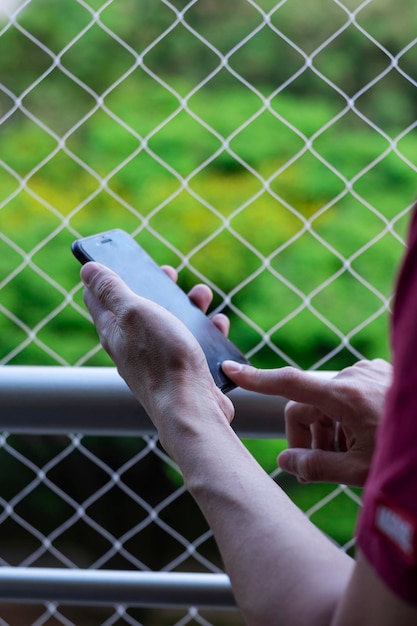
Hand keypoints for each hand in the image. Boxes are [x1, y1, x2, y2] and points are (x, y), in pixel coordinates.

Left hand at [81, 262, 233, 450]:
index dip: (107, 275)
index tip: (121, 259)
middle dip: (155, 286)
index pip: (98, 298)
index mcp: (114, 330)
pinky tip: (217, 323)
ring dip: (186, 304)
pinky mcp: (182, 371)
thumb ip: (112, 290)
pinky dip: (204, 329)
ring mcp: (157, 359)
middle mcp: (132, 346)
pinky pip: (192, 343)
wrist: (191, 407)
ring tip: (202, 294)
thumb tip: (87, 269)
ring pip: (170, 323)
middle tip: (169, 274)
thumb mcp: (134, 312)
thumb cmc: (162, 358)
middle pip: (139, 308)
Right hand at [222, 359, 391, 486]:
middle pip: (308, 402)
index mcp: (344, 395)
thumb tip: (284, 462)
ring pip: (329, 399)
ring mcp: (369, 373)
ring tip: (347, 458)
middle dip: (306, 434)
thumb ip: (313, 466)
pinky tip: (361, 440)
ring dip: (328, 429)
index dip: (257, 379)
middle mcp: (353, 376)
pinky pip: (348, 393)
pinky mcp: (380, 375)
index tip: (231, 371)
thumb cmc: (403, 459)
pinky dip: (345, 417)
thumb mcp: (356, 471)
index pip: (289, 383)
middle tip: (316, 467)